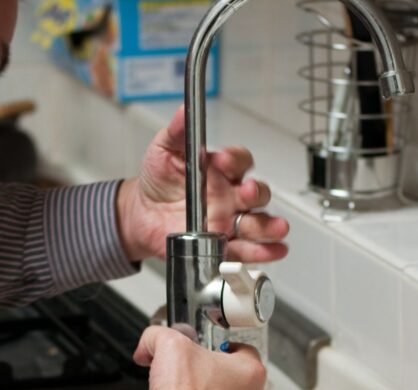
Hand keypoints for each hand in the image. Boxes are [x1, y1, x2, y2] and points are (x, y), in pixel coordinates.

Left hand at [116, 106, 289, 263]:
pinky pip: (247, 250)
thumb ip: (177, 132)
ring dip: (269, 226)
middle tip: (245, 193)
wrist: (141, 215)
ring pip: (258, 223)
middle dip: (255, 194)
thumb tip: (184, 110)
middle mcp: (231, 196)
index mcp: (220, 171)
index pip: (239, 161)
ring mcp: (230, 221)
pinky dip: (263, 252)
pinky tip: (273, 250)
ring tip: (276, 228)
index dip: (234, 160)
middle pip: (256, 194)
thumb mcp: (164, 150)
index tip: (220, 160)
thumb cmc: (158, 181)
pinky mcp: (224, 245)